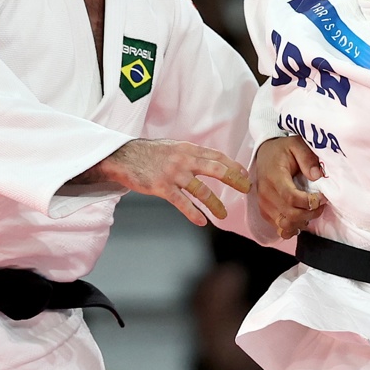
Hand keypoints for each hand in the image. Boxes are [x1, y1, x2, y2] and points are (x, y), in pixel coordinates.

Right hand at [98, 139, 250, 225]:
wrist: (123, 157)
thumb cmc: (149, 153)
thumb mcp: (173, 147)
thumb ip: (190, 154)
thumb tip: (210, 161)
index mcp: (188, 149)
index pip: (217, 156)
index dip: (233, 165)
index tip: (244, 174)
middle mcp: (184, 160)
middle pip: (216, 170)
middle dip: (233, 180)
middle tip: (245, 189)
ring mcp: (173, 174)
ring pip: (201, 190)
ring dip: (215, 204)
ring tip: (223, 215)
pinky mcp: (162, 187)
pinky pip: (182, 203)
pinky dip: (194, 213)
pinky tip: (202, 222)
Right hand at [254, 135, 325, 238]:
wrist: (264, 154)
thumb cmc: (282, 150)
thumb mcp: (296, 144)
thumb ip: (307, 158)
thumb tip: (316, 175)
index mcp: (274, 177)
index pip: (292, 198)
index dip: (310, 202)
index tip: (323, 197)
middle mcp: (266, 194)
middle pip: (290, 215)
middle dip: (311, 213)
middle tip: (321, 204)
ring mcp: (264, 205)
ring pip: (285, 225)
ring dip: (303, 221)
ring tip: (312, 210)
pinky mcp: (265, 212)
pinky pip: (280, 228)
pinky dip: (293, 227)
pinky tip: (301, 218)